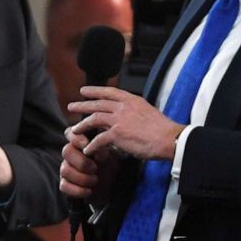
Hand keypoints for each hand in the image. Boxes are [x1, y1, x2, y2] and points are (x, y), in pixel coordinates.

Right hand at [59, 125, 120, 202]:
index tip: (86, 144)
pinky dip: (78, 190)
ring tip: (95, 180)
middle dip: (82, 161)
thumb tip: (95, 150)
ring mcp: (66, 169)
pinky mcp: (66, 184)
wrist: (112, 186)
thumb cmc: (110, 166)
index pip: (71, 133)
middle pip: (66, 151)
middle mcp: (71, 154)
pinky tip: (89, 191)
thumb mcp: (111, 156)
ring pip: (65, 170)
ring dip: (83, 178)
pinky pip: (64, 186)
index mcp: (81, 143)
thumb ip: (102, 149)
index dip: (76, 138)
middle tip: (95, 168)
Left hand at [68, 87, 182, 160]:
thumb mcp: (148, 112)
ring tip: (74, 129)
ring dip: (82, 124)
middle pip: (97, 103)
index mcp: (132, 100)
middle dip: (82, 104)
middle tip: (71, 106)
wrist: (169, 139)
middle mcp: (124, 107)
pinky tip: (88, 149)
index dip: (95, 90)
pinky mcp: (117, 134)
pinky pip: (98, 139)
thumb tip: (129, 118)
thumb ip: (135, 112)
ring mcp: (119, 120)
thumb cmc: (163, 130)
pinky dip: (92, 145)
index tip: (85, 91)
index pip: (109, 91)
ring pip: (94, 118)